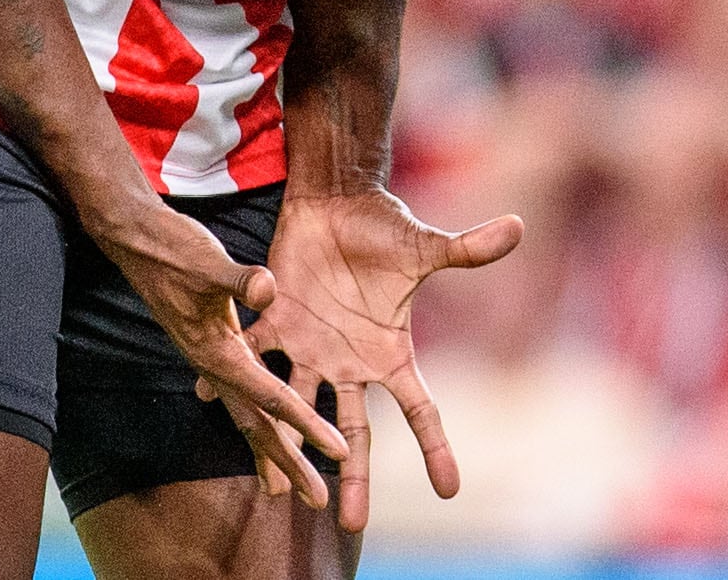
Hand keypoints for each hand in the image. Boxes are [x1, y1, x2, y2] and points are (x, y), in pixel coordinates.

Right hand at [94, 199, 348, 502]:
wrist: (138, 241)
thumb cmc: (174, 249)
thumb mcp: (208, 262)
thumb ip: (238, 279)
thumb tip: (268, 288)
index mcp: (219, 353)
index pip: (272, 399)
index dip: (307, 427)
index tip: (337, 454)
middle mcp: (217, 366)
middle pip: (258, 427)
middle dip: (288, 464)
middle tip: (318, 500)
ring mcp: (215, 360)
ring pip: (250, 415)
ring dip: (274, 450)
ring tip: (297, 484)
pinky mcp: (217, 346)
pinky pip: (245, 392)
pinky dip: (262, 416)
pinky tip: (274, 428)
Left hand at [233, 186, 521, 533]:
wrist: (341, 204)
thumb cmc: (385, 228)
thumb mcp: (426, 246)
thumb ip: (467, 248)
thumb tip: (518, 227)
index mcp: (389, 353)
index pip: (420, 410)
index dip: (435, 448)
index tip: (451, 489)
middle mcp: (349, 363)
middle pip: (352, 432)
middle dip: (351, 478)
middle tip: (350, 523)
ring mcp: (309, 348)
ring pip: (296, 407)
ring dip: (286, 445)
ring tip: (278, 490)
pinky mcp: (275, 321)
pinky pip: (251, 352)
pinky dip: (230, 372)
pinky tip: (209, 396)